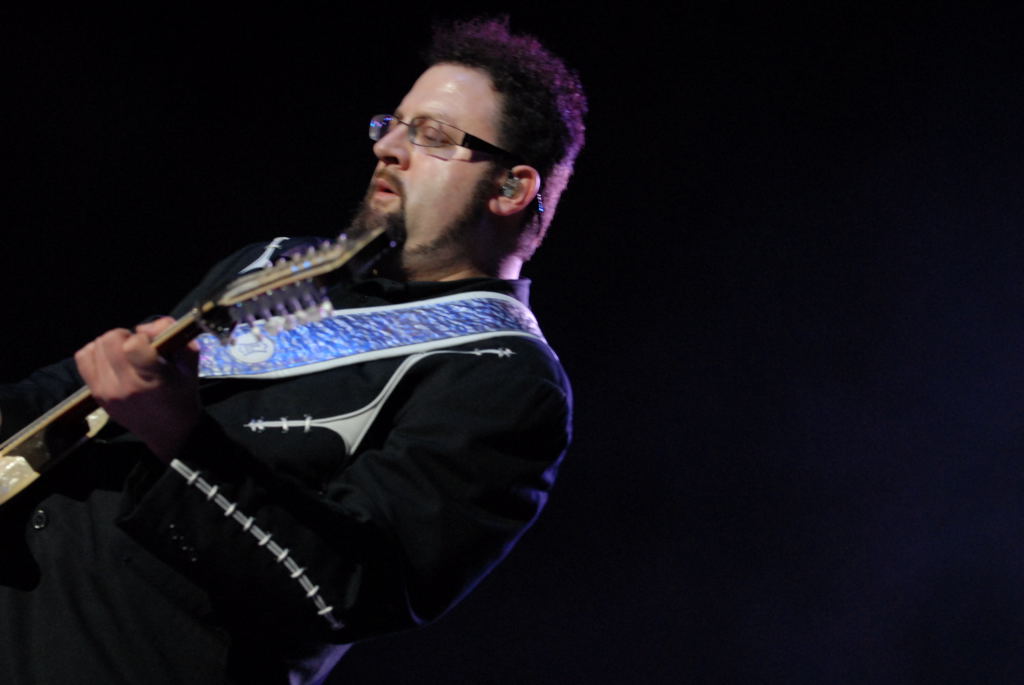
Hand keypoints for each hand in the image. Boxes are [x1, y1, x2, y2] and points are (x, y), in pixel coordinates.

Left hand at [74, 316, 199, 461]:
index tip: (151, 344)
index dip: (142, 337)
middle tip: (136, 346)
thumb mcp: (189, 363)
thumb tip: (143, 327)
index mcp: (152, 379)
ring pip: (94, 347)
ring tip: (124, 354)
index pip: (133, 344)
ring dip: (110, 344)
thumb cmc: (182, 395)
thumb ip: (172, 335)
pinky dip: (95, 353)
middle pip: (109, 341)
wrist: (170, 432)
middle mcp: (125, 386)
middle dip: (124, 336)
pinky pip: (83, 359)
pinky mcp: (96, 394)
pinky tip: (110, 359)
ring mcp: (107, 391)